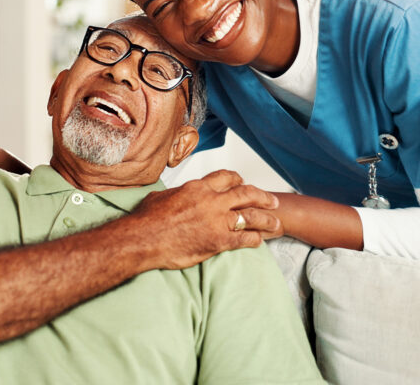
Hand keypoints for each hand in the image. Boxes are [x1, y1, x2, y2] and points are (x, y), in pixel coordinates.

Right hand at [129, 170, 282, 269]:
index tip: (243, 183)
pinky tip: (259, 242)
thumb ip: (176, 194)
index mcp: (197, 187)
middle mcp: (211, 200)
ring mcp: (216, 221)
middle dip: (262, 197)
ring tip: (276, 223)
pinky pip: (244, 239)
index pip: (226, 177)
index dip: (238, 180)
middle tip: (273, 201)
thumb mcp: (161, 196)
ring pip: (251, 216)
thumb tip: (174, 195)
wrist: (142, 239)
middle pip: (246, 193)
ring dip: (266, 219)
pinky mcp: (218, 241)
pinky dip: (254, 240)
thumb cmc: (146, 219)